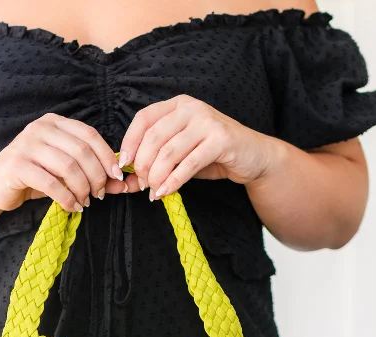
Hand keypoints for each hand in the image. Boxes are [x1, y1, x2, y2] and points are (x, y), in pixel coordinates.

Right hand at [0, 113, 126, 212]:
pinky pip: (51, 183)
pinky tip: (71, 206)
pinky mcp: (17, 165)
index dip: (107, 157)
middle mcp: (40, 128)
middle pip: (82, 151)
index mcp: (54, 122)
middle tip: (98, 195)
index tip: (116, 177)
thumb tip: (123, 185)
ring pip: (68, 167)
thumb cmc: (32, 177)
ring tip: (85, 202)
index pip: (90, 135)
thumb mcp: (64, 173)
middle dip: (96, 176)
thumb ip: (93, 175)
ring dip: (82, 188)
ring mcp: (27, 145)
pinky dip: (66, 198)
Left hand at [117, 95, 278, 199]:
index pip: (144, 119)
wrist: (252, 156)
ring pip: (169, 152)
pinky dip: (173, 181)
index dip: (129, 143)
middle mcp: (191, 108)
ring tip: (154, 191)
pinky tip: (166, 192)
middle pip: (153, 137)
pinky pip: (188, 164)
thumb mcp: (180, 153)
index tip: (123, 165)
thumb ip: (156, 159)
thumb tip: (127, 179)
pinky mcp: (221, 139)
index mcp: (178, 105)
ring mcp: (207, 122)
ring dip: (157, 176)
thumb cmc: (211, 155)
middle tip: (143, 185)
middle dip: (143, 165)